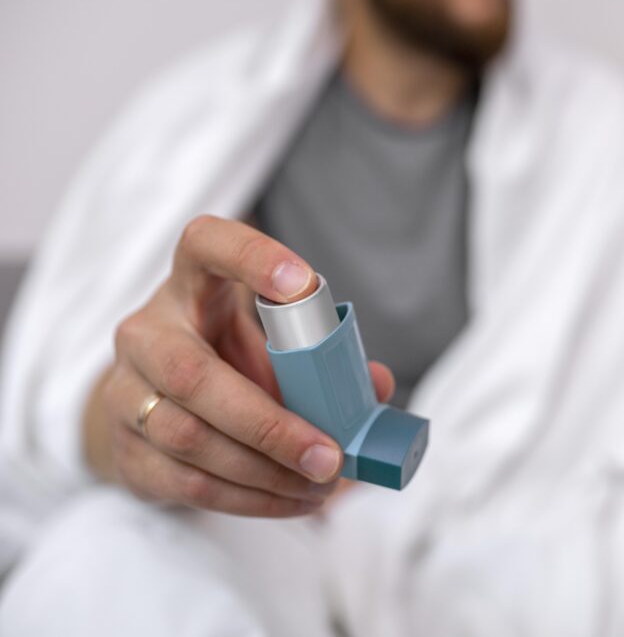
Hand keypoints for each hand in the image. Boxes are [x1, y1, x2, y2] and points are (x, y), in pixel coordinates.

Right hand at [84, 214, 394, 516]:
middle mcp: (146, 334)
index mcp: (190, 287)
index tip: (303, 284)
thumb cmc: (229, 362)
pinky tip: (294, 502)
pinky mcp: (126, 451)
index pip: (206, 244)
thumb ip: (326, 357)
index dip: (250, 257)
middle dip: (269, 423)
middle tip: (331, 455)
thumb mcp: (271, 346)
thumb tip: (375, 385)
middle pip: (192, 373)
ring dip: (266, 471)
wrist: (152, 408)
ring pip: (189, 437)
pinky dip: (250, 500)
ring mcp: (125, 394)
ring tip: (322, 485)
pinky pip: (186, 483)